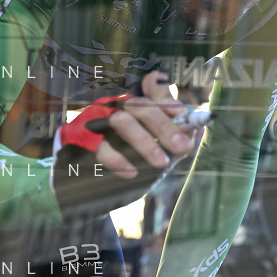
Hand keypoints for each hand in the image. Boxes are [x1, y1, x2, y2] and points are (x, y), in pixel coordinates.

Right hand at [51, 72, 194, 213]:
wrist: (81, 184)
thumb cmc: (122, 160)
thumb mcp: (149, 147)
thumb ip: (169, 137)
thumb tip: (196, 133)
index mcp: (133, 104)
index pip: (152, 92)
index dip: (168, 100)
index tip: (183, 114)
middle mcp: (114, 106)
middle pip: (141, 107)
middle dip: (164, 126)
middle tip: (183, 146)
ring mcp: (96, 120)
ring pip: (122, 121)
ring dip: (144, 142)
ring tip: (162, 162)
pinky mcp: (80, 138)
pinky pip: (101, 146)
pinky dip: (118, 159)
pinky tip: (132, 172)